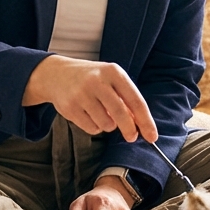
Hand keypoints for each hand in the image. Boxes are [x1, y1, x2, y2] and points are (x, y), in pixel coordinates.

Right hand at [22, 56, 157, 142]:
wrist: (57, 74)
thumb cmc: (91, 78)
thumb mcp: (110, 80)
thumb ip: (126, 99)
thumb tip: (140, 124)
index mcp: (113, 72)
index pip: (135, 100)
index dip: (145, 121)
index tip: (152, 136)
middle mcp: (97, 81)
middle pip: (120, 113)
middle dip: (129, 129)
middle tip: (132, 137)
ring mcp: (81, 94)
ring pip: (106, 124)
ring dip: (108, 125)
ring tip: (101, 113)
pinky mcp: (69, 107)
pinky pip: (91, 128)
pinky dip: (94, 127)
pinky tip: (88, 114)